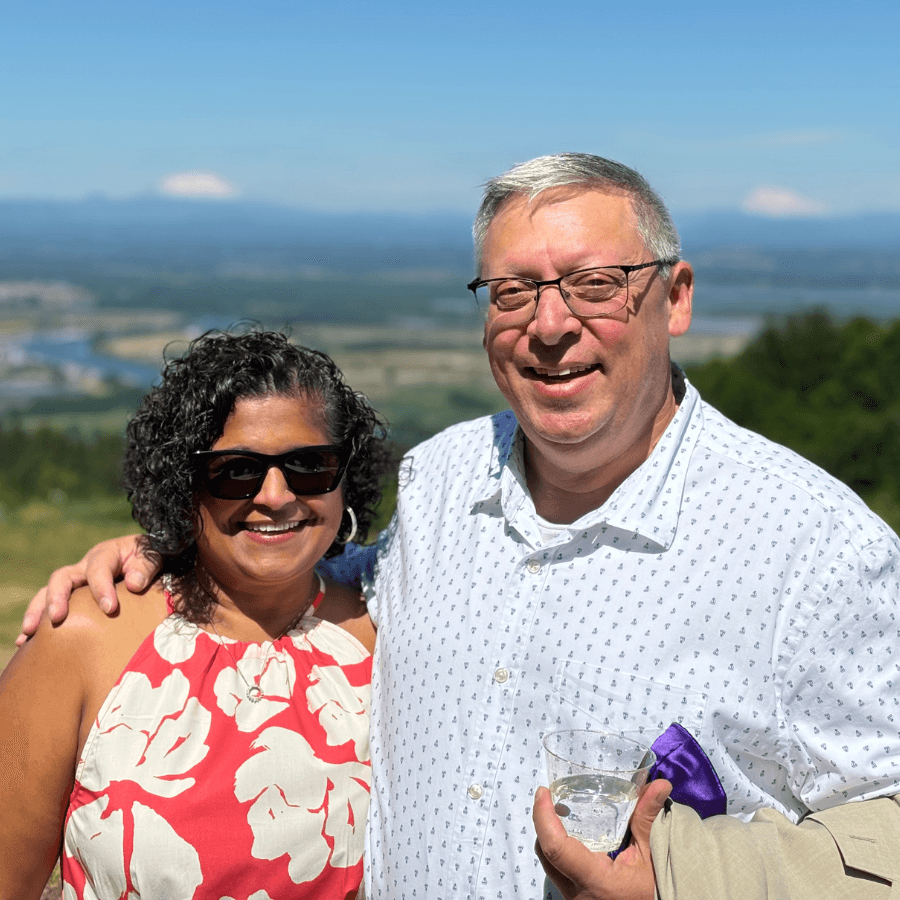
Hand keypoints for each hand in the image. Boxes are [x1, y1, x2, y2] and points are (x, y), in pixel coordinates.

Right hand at [17, 535, 157, 643]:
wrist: (149, 554)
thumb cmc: (152, 556)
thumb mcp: (155, 555)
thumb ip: (146, 566)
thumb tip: (133, 584)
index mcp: (107, 553)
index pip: (99, 568)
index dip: (102, 587)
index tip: (109, 608)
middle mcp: (86, 565)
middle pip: (63, 577)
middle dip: (57, 597)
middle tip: (58, 618)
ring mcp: (77, 580)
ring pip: (49, 591)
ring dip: (38, 611)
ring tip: (29, 633)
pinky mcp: (74, 594)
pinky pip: (50, 605)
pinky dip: (38, 621)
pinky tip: (25, 642)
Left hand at [533, 778, 671, 899]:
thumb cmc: (656, 891)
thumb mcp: (653, 854)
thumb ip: (648, 818)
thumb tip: (659, 784)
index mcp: (596, 880)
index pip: (556, 848)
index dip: (543, 817)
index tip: (543, 792)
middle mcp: (577, 893)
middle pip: (545, 854)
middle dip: (542, 821)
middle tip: (548, 796)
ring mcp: (574, 897)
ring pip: (548, 864)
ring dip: (548, 835)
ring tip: (555, 810)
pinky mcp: (575, 897)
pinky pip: (556, 871)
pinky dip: (557, 849)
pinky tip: (569, 833)